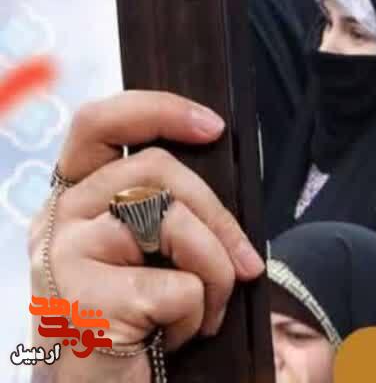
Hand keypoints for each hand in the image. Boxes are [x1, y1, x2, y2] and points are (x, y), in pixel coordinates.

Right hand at [28, 92, 265, 381]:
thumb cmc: (141, 326)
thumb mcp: (153, 252)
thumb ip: (167, 203)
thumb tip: (217, 145)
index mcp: (71, 202)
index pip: (97, 124)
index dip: (157, 109)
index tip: (213, 126)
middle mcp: (56, 223)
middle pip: (158, 169)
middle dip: (220, 216)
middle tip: (246, 264)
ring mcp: (63, 261)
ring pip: (174, 221)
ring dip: (214, 271)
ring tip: (202, 312)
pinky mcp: (85, 304)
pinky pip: (179, 284)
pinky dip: (197, 315)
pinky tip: (171, 340)